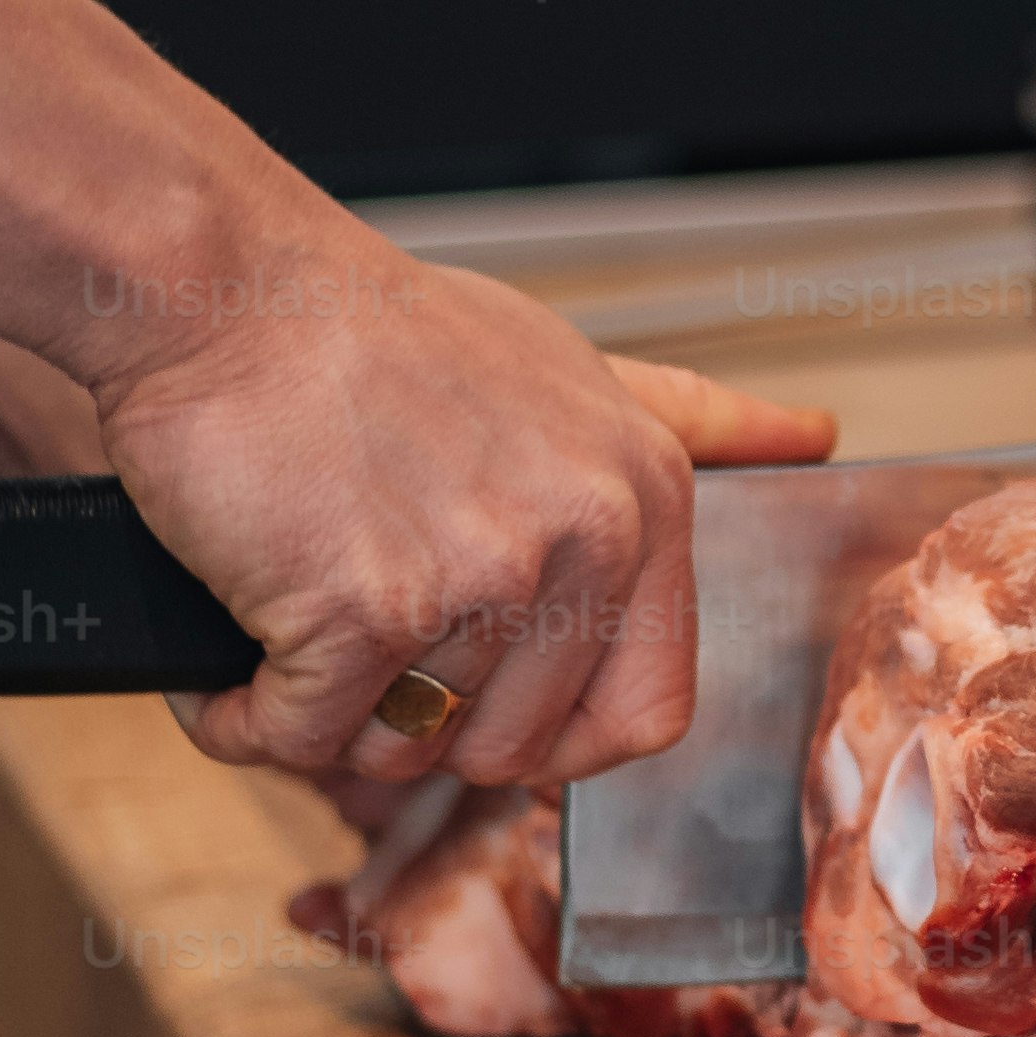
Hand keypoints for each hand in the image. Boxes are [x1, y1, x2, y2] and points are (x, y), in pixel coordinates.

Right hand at [90, 262, 831, 788]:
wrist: (221, 286)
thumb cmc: (375, 331)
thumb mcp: (570, 367)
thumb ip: (687, 420)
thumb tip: (814, 436)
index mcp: (643, 497)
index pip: (649, 713)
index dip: (559, 745)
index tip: (491, 717)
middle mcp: (580, 540)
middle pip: (509, 749)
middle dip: (416, 721)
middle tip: (354, 634)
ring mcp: (474, 578)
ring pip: (399, 748)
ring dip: (323, 712)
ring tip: (290, 614)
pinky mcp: (358, 610)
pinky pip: (298, 735)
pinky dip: (241, 715)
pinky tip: (230, 653)